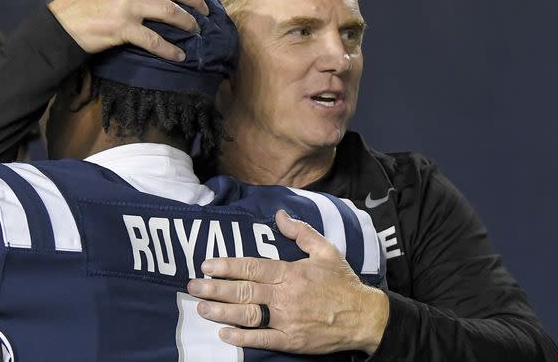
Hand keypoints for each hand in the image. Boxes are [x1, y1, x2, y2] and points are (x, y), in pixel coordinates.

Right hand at [48, 0, 208, 60]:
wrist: (55, 27)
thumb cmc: (73, 7)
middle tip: (205, 11)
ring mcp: (125, 7)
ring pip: (169, 10)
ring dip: (188, 21)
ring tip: (196, 32)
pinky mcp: (121, 29)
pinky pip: (153, 39)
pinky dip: (170, 49)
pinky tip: (179, 56)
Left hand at [186, 210, 389, 354]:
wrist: (364, 317)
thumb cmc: (343, 283)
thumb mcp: (326, 250)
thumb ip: (300, 232)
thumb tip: (280, 215)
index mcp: (291, 272)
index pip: (252, 267)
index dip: (227, 266)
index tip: (206, 264)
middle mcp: (285, 295)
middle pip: (243, 290)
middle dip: (215, 288)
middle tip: (193, 286)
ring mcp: (288, 320)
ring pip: (248, 314)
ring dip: (221, 311)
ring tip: (201, 308)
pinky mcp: (292, 341)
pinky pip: (262, 339)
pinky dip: (242, 337)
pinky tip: (224, 334)